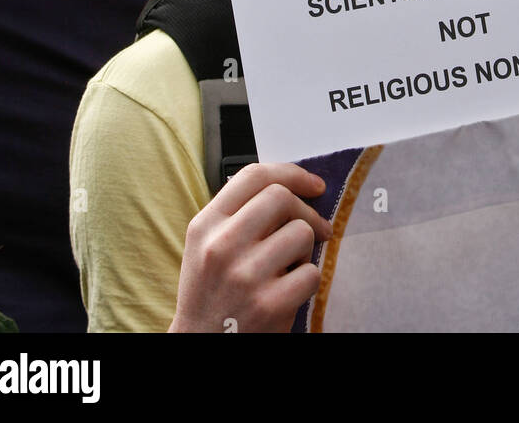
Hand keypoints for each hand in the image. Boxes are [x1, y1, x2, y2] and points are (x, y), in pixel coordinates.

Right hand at [168, 162, 332, 333]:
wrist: (202, 344)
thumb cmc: (210, 291)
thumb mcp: (206, 244)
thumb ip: (237, 213)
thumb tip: (291, 187)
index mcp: (205, 225)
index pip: (253, 176)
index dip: (291, 173)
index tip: (313, 184)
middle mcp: (222, 245)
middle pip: (281, 198)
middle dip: (306, 210)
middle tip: (316, 226)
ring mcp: (245, 275)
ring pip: (301, 233)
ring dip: (305, 249)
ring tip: (291, 264)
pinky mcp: (269, 305)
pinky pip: (311, 273)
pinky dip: (307, 280)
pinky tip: (290, 289)